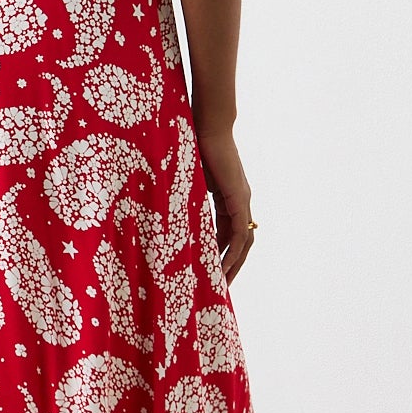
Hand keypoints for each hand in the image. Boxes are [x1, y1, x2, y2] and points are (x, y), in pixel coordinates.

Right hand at [196, 124, 255, 283]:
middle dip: (232, 264)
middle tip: (220, 285)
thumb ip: (186, 196)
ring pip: (244, 241)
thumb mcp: (190, 179)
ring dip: (234, 264)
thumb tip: (167, 205)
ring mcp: (242, 200)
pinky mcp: (239, 198)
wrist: (208, 126)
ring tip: (222, 283)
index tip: (212, 270)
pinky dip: (233, 251)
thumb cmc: (195, 145)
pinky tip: (222, 265)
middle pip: (242, 242)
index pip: (230, 232)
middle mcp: (241, 201)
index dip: (223, 252)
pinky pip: (240, 233)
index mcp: (230, 197)